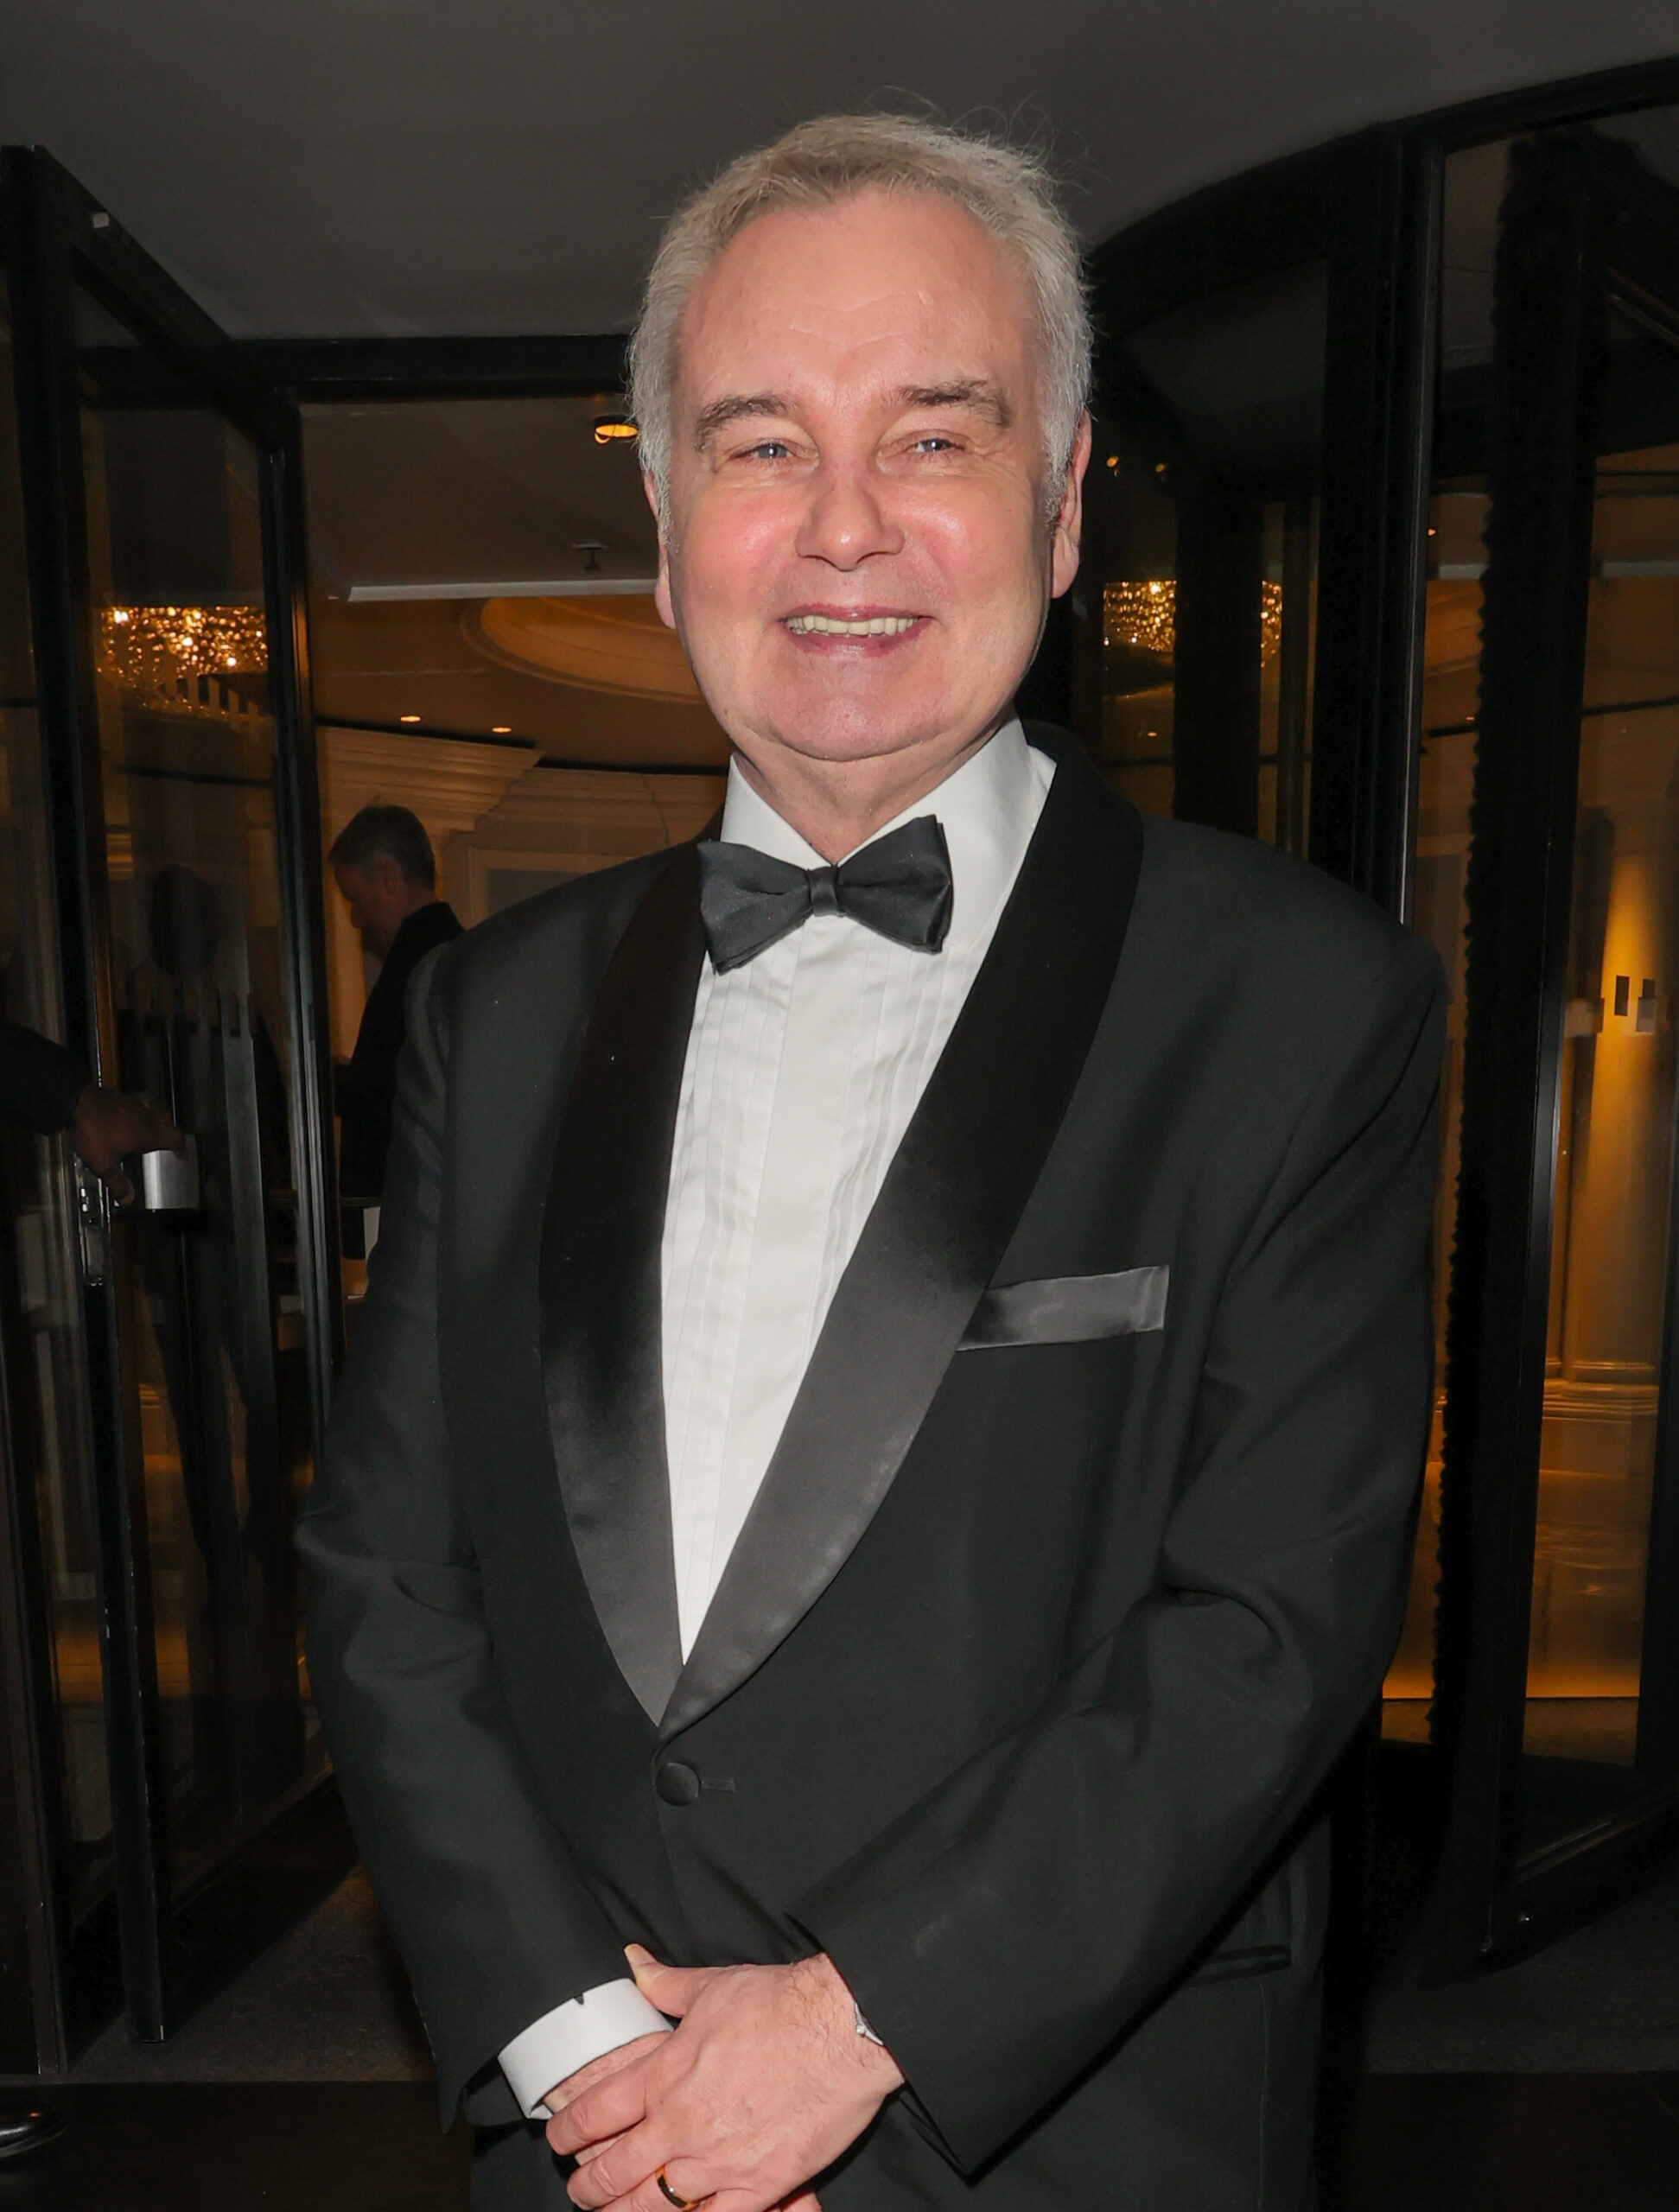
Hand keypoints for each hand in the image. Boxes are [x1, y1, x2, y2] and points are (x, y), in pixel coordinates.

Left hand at [69, 1084, 184, 1204]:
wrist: (76, 1103)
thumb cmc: (93, 1129)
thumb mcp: (105, 1165)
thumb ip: (118, 1183)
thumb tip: (127, 1198)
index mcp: (148, 1134)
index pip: (176, 1138)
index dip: (181, 1146)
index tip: (181, 1152)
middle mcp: (144, 1117)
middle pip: (167, 1120)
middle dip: (168, 1130)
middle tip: (164, 1139)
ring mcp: (132, 1104)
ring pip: (151, 1111)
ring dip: (150, 1121)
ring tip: (142, 1130)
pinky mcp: (118, 1097)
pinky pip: (134, 1105)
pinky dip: (133, 1114)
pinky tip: (121, 1121)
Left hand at [546, 1946, 900, 2211]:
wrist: (841, 2031)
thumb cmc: (781, 2005)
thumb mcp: (712, 1986)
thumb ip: (665, 1983)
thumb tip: (635, 1962)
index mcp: (664, 2075)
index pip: (594, 2113)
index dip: (567, 2132)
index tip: (560, 2139)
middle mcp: (681, 2124)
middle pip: (612, 2170)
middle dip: (587, 2185)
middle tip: (580, 2187)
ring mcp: (718, 2163)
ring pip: (650, 2206)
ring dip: (622, 2211)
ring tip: (613, 2210)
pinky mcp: (758, 2188)